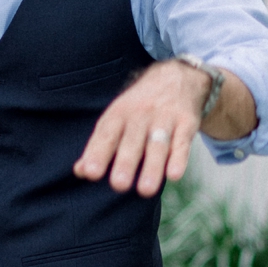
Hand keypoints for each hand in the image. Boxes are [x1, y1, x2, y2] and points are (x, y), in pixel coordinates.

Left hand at [74, 60, 206, 195]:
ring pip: (158, 144)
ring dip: (152, 167)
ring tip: (145, 190)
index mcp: (119, 114)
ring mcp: (165, 118)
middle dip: (125, 162)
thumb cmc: (138, 107)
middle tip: (118, 185)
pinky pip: (182, 142)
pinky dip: (179, 158)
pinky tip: (173, 175)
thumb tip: (80, 171)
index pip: (106, 134)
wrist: (176, 76)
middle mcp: (141, 114)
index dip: (98, 153)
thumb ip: (99, 146)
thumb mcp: (116, 118)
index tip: (91, 173)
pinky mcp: (186, 123)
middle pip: (132, 141)